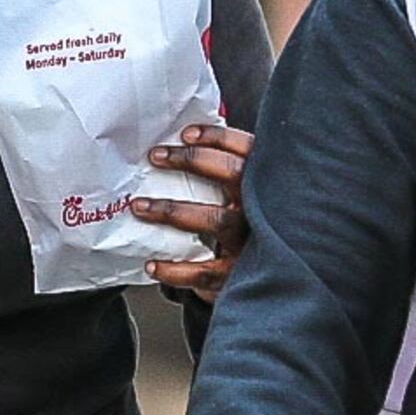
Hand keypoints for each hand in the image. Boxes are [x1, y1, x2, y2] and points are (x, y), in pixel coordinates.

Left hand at [140, 122, 256, 299]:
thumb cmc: (248, 228)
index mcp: (266, 184)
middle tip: (157, 156)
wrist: (275, 280)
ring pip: (214, 220)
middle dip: (192, 161)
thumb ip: (226, 174)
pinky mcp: (238, 273)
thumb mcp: (247, 197)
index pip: (247, 150)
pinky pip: (204, 272)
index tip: (185, 134)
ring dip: (172, 211)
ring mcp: (252, 242)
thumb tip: (181, 147)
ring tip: (140, 206)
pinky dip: (175, 270)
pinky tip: (152, 264)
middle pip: (232, 174)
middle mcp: (262, 209)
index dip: (217, 138)